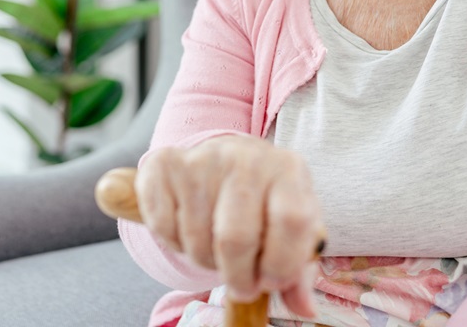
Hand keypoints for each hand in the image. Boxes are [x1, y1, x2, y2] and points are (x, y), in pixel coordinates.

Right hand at [135, 135, 321, 316]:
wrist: (228, 157)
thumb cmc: (265, 198)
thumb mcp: (293, 224)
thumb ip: (299, 268)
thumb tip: (304, 309)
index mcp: (287, 169)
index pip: (293, 220)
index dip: (281, 264)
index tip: (271, 282)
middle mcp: (245, 158)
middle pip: (236, 238)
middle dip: (238, 277)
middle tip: (241, 284)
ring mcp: (202, 158)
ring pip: (196, 239)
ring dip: (206, 261)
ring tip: (217, 250)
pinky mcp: (164, 164)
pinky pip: (162, 226)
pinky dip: (174, 243)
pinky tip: (190, 229)